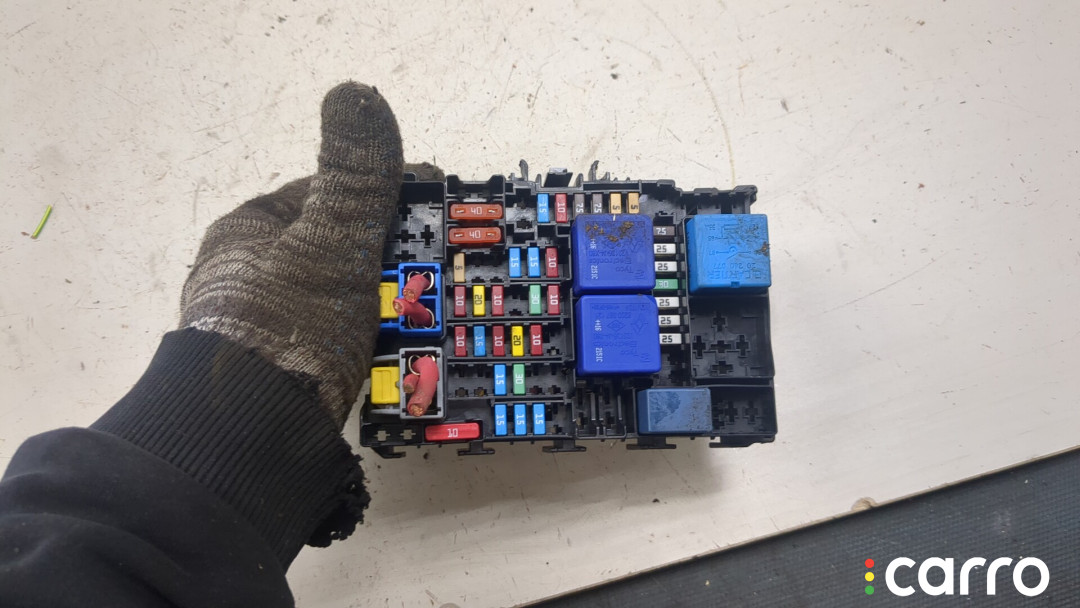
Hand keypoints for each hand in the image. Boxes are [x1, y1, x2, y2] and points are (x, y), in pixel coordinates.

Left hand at [180, 82, 410, 427]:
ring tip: (432, 308)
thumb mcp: (332, 243)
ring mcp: (259, 324)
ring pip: (337, 296)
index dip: (385, 194)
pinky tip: (395, 348)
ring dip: (382, 299)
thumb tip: (356, 92)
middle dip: (387, 253)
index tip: (435, 205)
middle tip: (442, 265)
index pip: (327, 194)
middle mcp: (245, 273)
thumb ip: (355, 177)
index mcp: (248, 231)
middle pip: (334, 249)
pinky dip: (366, 337)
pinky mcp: (275, 369)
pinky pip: (333, 338)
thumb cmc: (287, 327)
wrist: (248, 436)